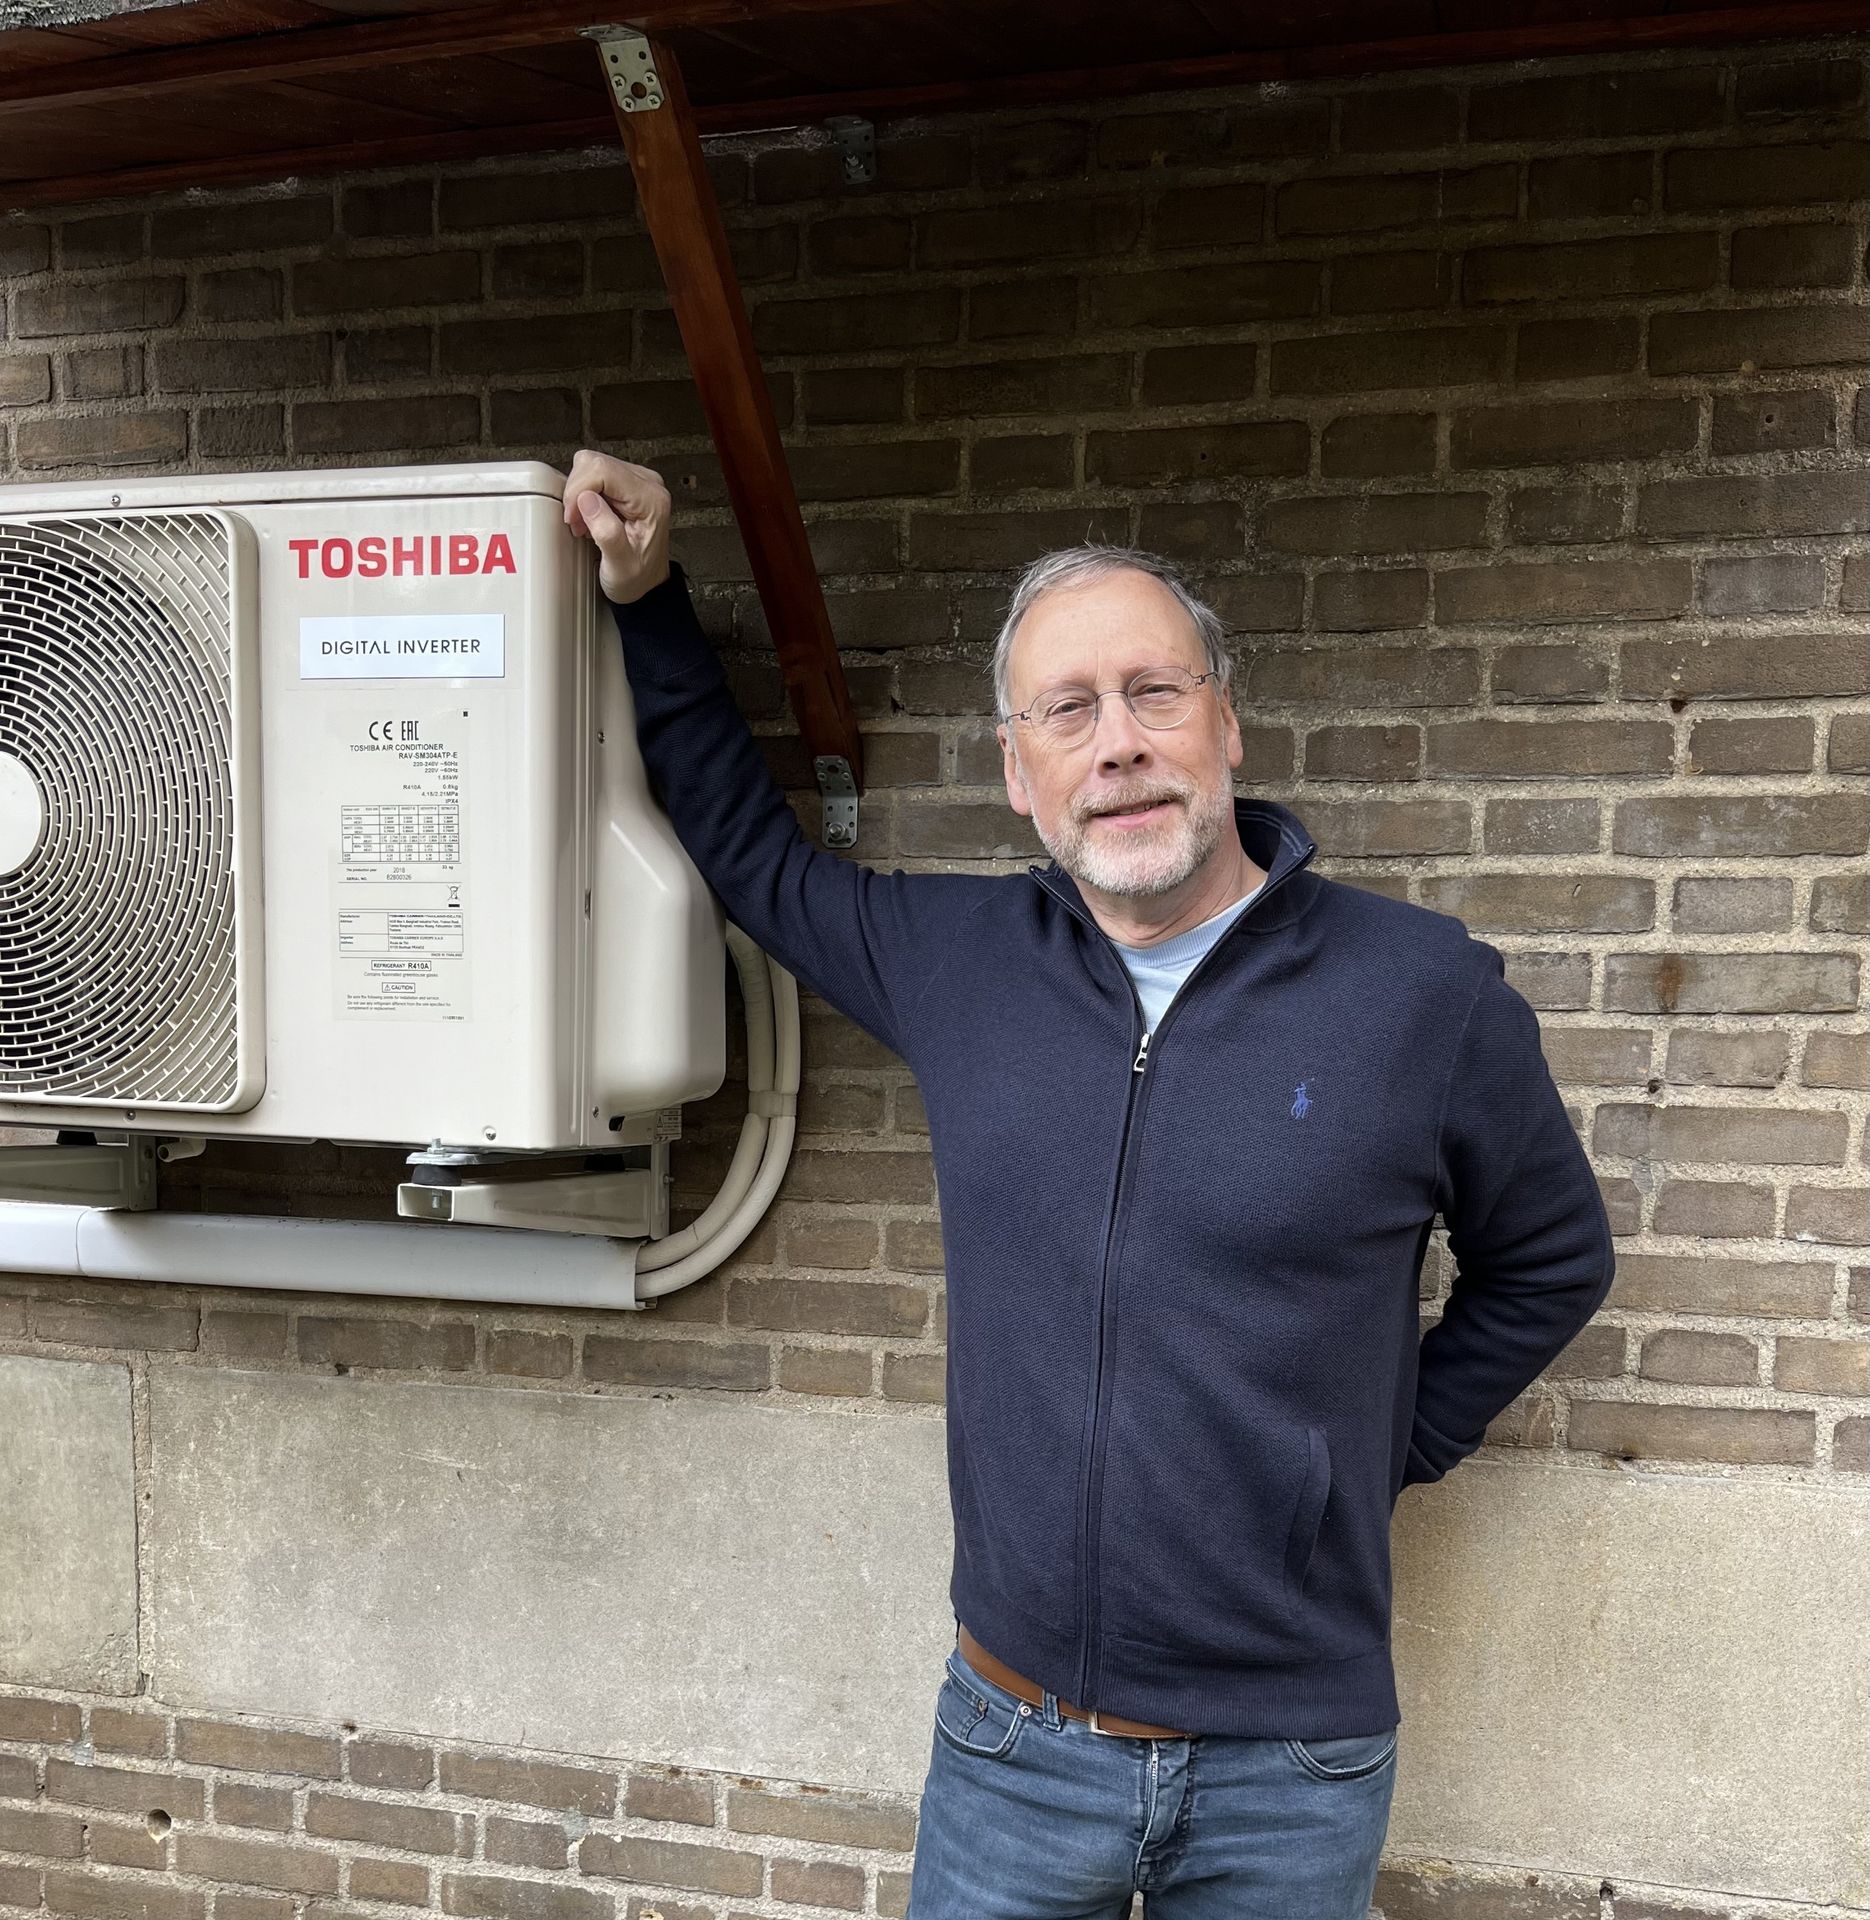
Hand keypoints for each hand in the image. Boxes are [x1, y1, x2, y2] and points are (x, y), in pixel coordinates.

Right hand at [562, 448, 671, 603]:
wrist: (647, 585)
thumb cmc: (638, 578)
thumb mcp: (620, 565)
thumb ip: (606, 533)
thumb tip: (586, 500)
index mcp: (651, 500)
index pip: (602, 470)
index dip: (578, 490)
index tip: (573, 518)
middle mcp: (647, 484)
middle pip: (595, 462)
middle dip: (576, 491)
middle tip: (578, 522)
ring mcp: (637, 482)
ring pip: (591, 464)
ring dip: (578, 492)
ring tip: (585, 521)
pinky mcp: (626, 484)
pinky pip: (594, 474)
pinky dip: (583, 493)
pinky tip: (590, 515)